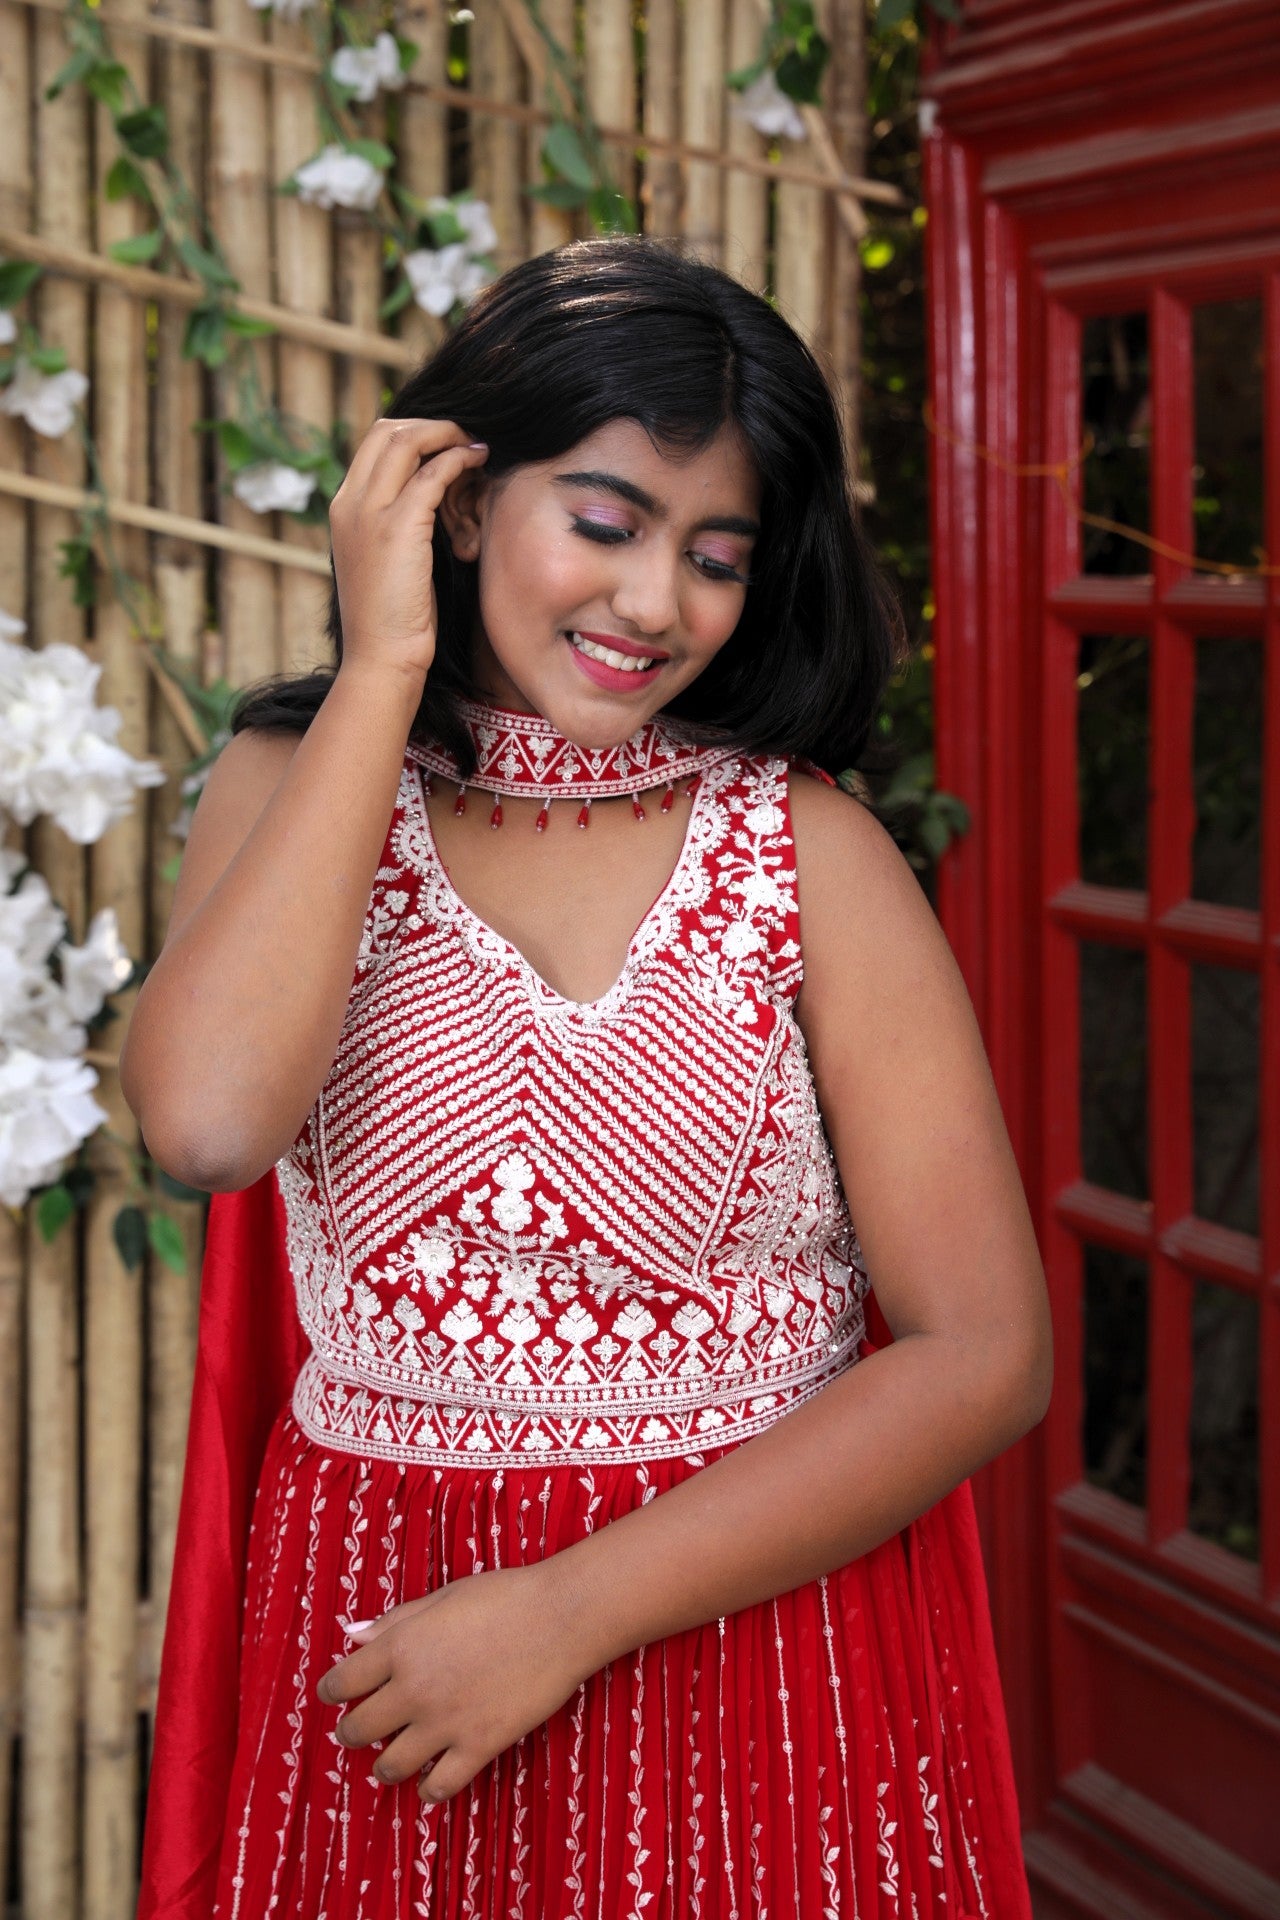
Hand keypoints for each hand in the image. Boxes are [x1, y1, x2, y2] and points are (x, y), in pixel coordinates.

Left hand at [316, 1562, 588, 1804]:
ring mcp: (446, 1723)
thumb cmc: (505, 1596)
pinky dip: (428, 1789)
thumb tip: (354, 1636)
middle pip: (358, 1729)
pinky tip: (431, 1779)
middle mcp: (414, 1689)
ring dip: (384, 1765)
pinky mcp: (478, 1746)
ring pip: (390, 1767)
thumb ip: (396, 1621)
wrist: (561, 1617)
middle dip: (352, 1732)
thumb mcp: (443, 1597)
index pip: (341, 1683)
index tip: (335, 1695)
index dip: (332, 1692)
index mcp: (401, 1646)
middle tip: (359, 1731)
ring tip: (392, 1759)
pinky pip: (438, 1787)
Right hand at [327, 417, 488, 687]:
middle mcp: (349, 502)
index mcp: (342, 508)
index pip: (373, 444)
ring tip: (476, 444)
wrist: (380, 657)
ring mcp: (369, 512)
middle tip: (465, 436)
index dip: (413, 433)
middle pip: (386, 430)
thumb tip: (426, 506)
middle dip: (430, 424)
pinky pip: (431, 473)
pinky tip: (479, 463)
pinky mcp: (397, 527)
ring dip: (447, 434)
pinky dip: (458, 460)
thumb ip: (394, 527)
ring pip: (406, 440)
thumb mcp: (384, 563)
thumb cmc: (391, 621)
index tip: (446, 443)